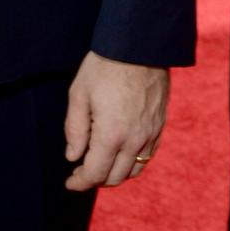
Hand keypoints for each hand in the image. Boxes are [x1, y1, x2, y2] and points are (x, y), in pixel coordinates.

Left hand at [63, 50, 168, 190]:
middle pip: (115, 177)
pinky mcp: (159, 126)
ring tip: (100, 163)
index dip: (80, 182)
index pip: (95, 173)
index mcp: (112, 134)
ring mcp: (150, 134)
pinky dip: (132, 162)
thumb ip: (75, 129)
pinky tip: (120, 151)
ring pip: (134, 170)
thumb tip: (73, 157)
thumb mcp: (79, 93)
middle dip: (96, 180)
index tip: (69, 183)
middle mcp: (134, 140)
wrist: (139, 47)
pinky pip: (147, 156)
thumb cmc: (104, 67)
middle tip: (81, 171)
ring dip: (115, 173)